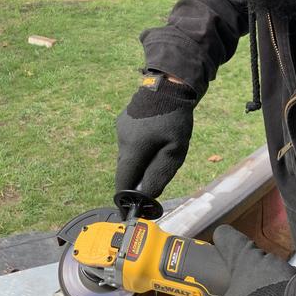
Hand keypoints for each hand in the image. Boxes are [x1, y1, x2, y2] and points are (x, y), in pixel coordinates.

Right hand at [115, 73, 196, 196]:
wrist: (169, 83)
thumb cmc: (174, 118)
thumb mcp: (174, 150)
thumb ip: (159, 174)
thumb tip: (146, 195)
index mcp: (132, 149)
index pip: (122, 182)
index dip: (125, 199)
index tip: (129, 211)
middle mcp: (121, 139)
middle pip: (126, 169)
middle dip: (136, 179)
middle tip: (152, 183)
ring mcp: (121, 128)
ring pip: (128, 155)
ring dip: (140, 161)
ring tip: (160, 151)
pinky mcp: (124, 120)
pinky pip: (130, 142)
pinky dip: (140, 148)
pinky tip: (155, 137)